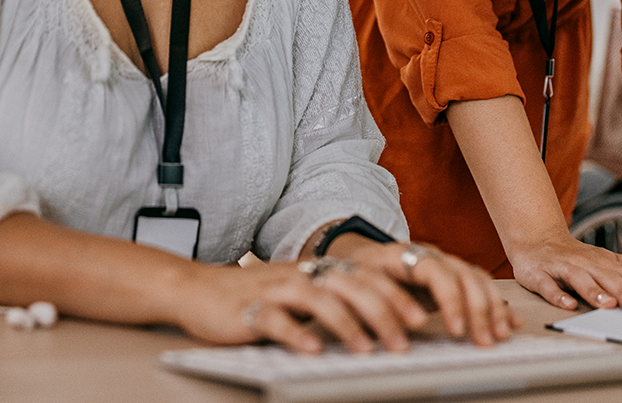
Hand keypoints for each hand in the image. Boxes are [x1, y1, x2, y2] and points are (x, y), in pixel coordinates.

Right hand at [171, 244, 516, 354]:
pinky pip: (276, 320)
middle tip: (406, 342)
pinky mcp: (248, 310)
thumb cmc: (256, 300)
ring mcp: (275, 290)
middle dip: (383, 314)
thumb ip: (337, 303)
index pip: (367, 278)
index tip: (424, 321)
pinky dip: (297, 334)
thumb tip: (387, 323)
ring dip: (348, 325)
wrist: (197, 290)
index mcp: (318, 271)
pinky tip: (312, 349)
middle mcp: (301, 275)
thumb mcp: (301, 297)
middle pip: (351, 286)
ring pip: (320, 300)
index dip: (397, 298)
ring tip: (368, 350)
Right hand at [509, 231, 621, 311]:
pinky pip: (549, 286)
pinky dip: (558, 295)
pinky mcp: (541, 275)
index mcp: (607, 262)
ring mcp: (564, 268)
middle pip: (609, 277)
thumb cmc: (579, 257)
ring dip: (594, 291)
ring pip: (580, 279)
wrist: (537, 240)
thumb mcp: (613, 263)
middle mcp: (588, 263)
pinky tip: (567, 304)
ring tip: (608, 304)